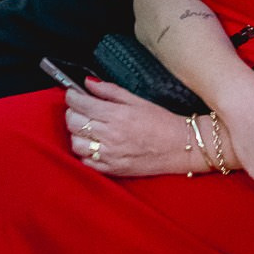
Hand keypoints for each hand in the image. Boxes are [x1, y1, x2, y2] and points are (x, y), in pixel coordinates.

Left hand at [63, 78, 196, 177]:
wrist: (181, 147)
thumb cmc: (162, 122)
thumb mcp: (137, 100)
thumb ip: (110, 90)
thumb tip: (88, 82)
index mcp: (116, 114)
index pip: (79, 103)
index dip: (72, 96)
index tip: (73, 94)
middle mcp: (110, 135)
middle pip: (73, 122)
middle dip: (73, 113)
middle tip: (81, 109)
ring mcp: (109, 154)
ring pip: (75, 143)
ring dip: (77, 134)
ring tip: (88, 129)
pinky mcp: (112, 170)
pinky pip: (85, 162)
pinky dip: (85, 153)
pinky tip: (94, 145)